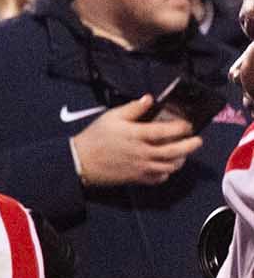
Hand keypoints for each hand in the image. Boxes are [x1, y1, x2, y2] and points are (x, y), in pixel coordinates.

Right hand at [72, 96, 203, 187]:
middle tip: (197, 140)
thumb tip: (149, 100)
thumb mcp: (111, 117)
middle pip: (175, 151)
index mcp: (137, 135)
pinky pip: (159, 177)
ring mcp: (142, 167)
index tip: (187, 124)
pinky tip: (166, 166)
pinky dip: (167, 172)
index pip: (167, 131)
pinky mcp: (138, 178)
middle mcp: (143, 152)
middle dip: (191, 145)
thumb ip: (133, 108)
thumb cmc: (95, 137)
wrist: (81, 161)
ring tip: (184, 153)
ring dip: (181, 159)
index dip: (182, 127)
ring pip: (170, 166)